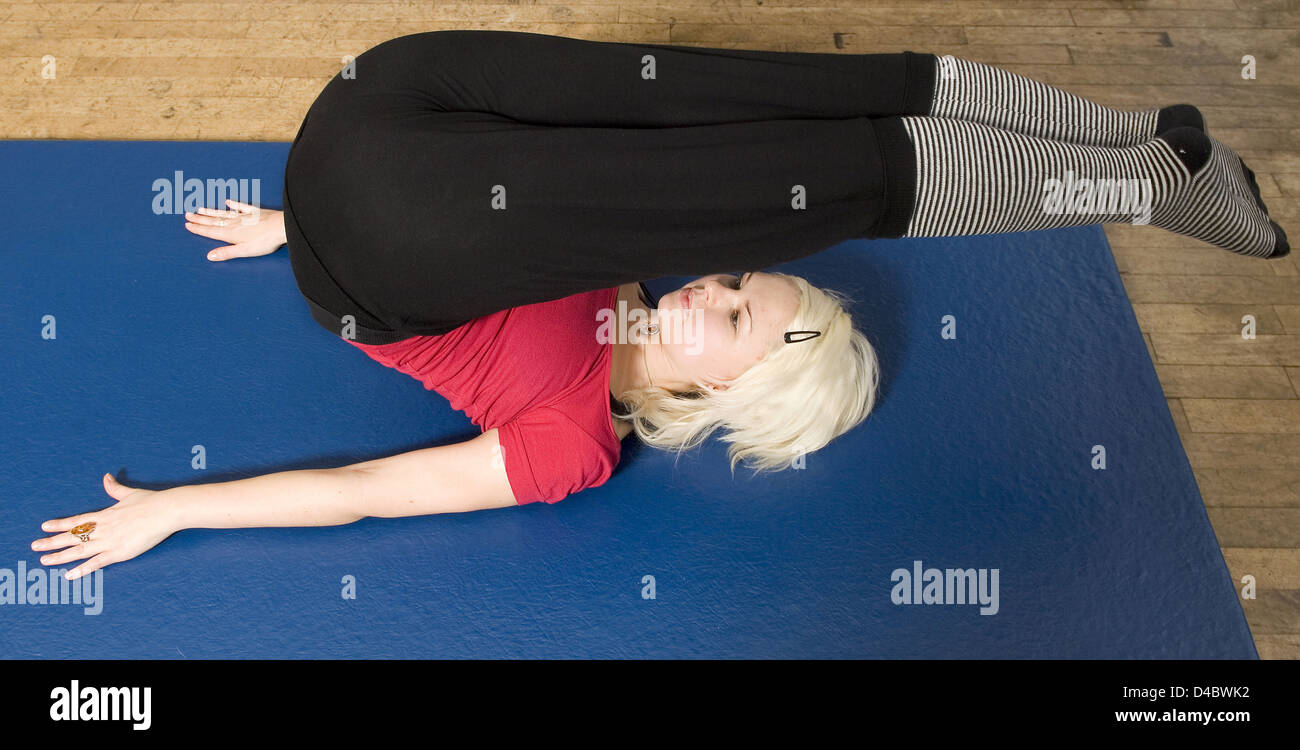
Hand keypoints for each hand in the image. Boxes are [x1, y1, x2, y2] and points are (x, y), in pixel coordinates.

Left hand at [32, 474, 180, 579]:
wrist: (166, 511)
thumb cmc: (150, 501)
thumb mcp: (129, 494)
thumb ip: (115, 488)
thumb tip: (106, 477)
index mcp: (104, 515)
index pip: (76, 521)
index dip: (59, 524)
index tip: (44, 527)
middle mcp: (103, 529)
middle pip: (72, 537)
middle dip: (52, 542)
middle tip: (34, 546)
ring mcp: (110, 541)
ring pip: (79, 551)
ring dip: (60, 556)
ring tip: (44, 561)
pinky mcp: (119, 552)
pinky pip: (97, 563)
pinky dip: (82, 570)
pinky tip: (69, 575)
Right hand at [184, 199, 285, 260]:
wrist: (281, 227)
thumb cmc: (264, 241)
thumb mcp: (244, 251)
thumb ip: (227, 253)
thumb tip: (209, 256)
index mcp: (230, 234)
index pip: (210, 231)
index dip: (198, 229)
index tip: (187, 225)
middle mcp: (234, 223)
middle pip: (214, 221)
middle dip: (200, 219)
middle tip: (187, 215)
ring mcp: (244, 216)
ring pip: (224, 213)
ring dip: (211, 212)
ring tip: (200, 209)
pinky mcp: (255, 212)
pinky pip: (241, 207)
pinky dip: (234, 204)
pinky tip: (228, 201)